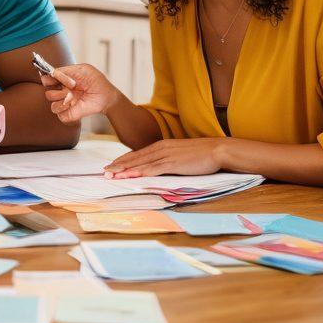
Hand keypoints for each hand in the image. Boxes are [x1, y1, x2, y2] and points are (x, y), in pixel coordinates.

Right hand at [38, 63, 119, 123]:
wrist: (106, 96)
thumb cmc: (95, 81)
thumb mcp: (82, 70)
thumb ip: (66, 70)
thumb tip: (52, 72)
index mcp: (63, 80)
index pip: (47, 78)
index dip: (48, 77)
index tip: (55, 77)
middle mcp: (62, 91)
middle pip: (47, 89)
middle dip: (56, 87)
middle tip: (70, 86)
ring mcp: (64, 102)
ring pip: (50, 100)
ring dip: (60, 96)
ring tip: (72, 95)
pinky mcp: (67, 113)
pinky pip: (57, 113)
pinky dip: (63, 108)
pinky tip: (73, 104)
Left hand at [104, 138, 224, 177]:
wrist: (218, 149)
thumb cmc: (201, 155)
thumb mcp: (180, 155)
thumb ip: (168, 160)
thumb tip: (159, 168)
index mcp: (162, 146)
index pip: (138, 154)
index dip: (123, 160)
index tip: (112, 166)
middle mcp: (160, 149)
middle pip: (135, 158)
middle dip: (118, 165)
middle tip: (104, 171)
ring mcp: (166, 155)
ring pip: (140, 164)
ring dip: (124, 170)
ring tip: (111, 175)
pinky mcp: (173, 163)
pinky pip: (153, 170)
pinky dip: (139, 173)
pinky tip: (130, 176)